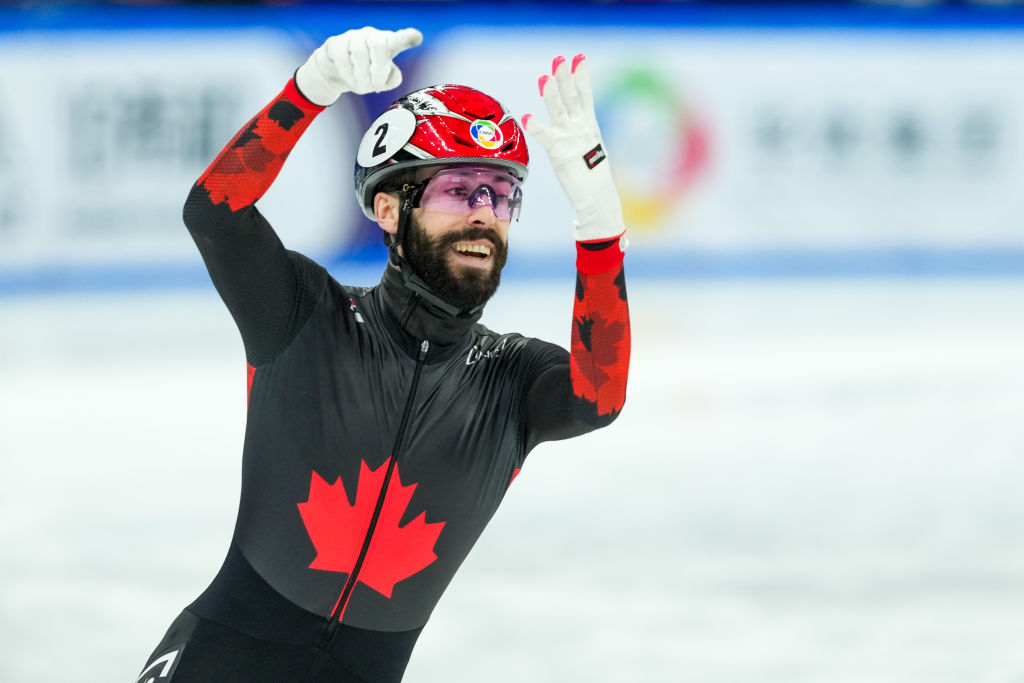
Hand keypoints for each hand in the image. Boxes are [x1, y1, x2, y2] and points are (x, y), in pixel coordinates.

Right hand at [295, 27, 422, 106]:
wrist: (335, 73)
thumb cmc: (365, 74)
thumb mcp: (383, 81)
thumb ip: (393, 79)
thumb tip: (392, 75)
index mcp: (387, 43)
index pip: (399, 39)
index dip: (407, 38)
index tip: (417, 38)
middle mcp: (371, 36)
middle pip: (379, 45)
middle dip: (378, 70)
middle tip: (376, 87)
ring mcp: (352, 37)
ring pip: (359, 52)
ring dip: (362, 77)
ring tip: (362, 87)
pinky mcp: (335, 43)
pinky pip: (343, 58)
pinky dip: (348, 75)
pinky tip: (350, 81)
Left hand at [523, 54, 624, 242]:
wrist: (596, 197)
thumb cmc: (591, 175)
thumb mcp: (589, 147)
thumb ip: (580, 132)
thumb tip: (575, 125)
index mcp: (589, 125)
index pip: (585, 95)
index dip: (582, 75)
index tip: (579, 57)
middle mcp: (580, 128)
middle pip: (572, 96)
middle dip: (565, 76)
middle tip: (559, 58)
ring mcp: (570, 138)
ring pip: (559, 110)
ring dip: (551, 93)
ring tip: (544, 77)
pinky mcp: (559, 152)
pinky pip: (544, 136)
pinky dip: (535, 126)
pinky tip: (526, 116)